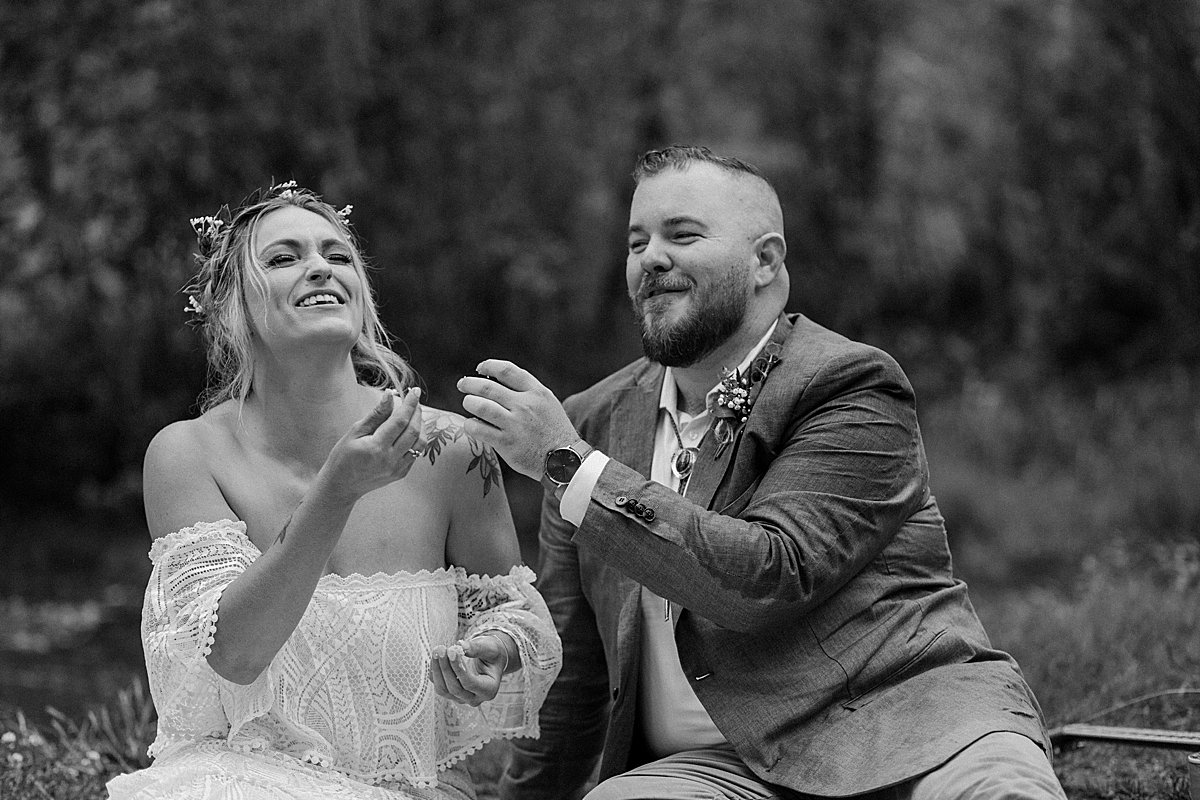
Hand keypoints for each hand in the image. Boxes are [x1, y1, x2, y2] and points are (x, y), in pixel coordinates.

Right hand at [318, 388, 424, 503]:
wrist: (341, 485)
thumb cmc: (343, 457)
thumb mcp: (355, 432)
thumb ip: (376, 414)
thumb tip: (390, 396)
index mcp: (376, 447)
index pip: (400, 421)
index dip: (410, 404)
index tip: (414, 391)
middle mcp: (390, 459)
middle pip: (414, 431)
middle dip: (417, 412)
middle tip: (414, 400)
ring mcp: (397, 468)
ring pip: (420, 444)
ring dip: (421, 426)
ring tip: (414, 414)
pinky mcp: (400, 473)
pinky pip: (416, 454)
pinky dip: (417, 440)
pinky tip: (410, 431)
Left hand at [428, 634, 508, 705]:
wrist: (490, 660)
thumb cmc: (492, 654)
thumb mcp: (490, 648)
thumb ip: (477, 648)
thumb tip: (460, 645)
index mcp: (489, 690)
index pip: (470, 683)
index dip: (459, 668)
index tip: (451, 651)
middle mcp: (475, 699)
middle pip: (455, 688)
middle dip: (446, 668)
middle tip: (441, 648)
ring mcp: (462, 699)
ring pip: (443, 690)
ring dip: (437, 669)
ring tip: (437, 650)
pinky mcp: (451, 695)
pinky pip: (438, 686)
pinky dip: (435, 671)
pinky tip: (435, 656)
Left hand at [458, 359, 580, 479]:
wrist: (564, 460)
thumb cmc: (554, 431)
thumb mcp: (548, 403)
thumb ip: (527, 392)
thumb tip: (497, 382)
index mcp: (536, 393)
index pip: (507, 370)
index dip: (489, 366)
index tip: (480, 369)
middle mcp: (525, 405)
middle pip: (488, 387)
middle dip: (470, 383)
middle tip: (462, 384)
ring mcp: (515, 425)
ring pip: (480, 406)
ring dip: (469, 402)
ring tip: (468, 403)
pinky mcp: (506, 443)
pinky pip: (479, 429)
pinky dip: (470, 425)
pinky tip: (472, 425)